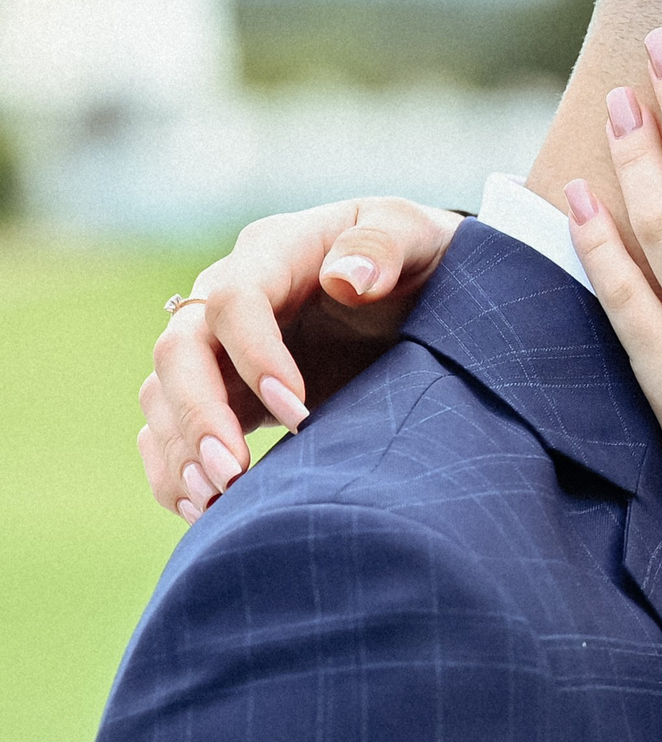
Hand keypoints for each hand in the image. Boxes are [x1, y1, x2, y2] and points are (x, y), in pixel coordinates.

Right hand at [140, 197, 464, 521]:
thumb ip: (385, 245)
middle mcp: (227, 299)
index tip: (299, 411)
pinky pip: (169, 429)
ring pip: (163, 395)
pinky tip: (200, 509)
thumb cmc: (418, 255)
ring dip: (181, 450)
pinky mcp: (225, 392)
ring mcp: (219, 348)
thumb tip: (348, 280)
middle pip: (178, 352)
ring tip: (215, 502)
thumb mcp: (414, 232)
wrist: (419, 286)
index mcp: (272, 253)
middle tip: (233, 473)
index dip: (254, 356)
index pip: (233, 302)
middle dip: (198, 415)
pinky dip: (174, 468)